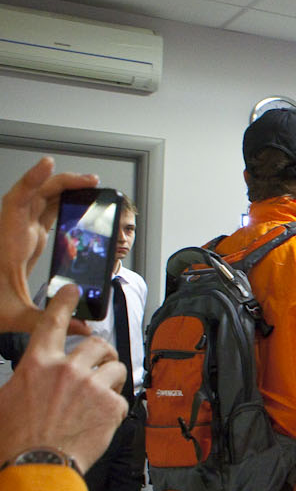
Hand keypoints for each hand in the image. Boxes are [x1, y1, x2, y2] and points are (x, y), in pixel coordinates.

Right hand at [0, 287, 125, 469]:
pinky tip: (100, 421)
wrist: (35, 466)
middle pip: (97, 344)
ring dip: (111, 379)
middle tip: (103, 362)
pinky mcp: (111, 405)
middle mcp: (66, 369)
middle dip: (103, 352)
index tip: (72, 291)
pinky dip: (114, 408)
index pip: (52, 323)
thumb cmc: (17, 438)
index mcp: (37, 364)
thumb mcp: (7, 399)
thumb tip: (33, 378)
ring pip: (115, 368)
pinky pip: (122, 397)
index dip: (64, 303)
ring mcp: (92, 386)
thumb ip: (26, 379)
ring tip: (101, 396)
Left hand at [1, 157, 98, 334]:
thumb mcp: (13, 316)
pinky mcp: (25, 240)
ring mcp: (18, 233)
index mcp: (8, 242)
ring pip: (41, 200)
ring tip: (90, 190)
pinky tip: (76, 208)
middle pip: (36, 194)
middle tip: (91, 183)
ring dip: (64, 191)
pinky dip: (59, 205)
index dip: (34, 180)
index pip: (19, 201)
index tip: (48, 164)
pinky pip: (43, 213)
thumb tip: (82, 325)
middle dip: (63, 183)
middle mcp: (12, 231)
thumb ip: (48, 319)